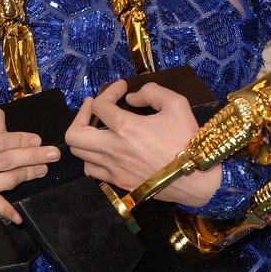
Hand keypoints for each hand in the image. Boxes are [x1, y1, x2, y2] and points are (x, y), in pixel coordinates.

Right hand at [0, 102, 59, 223]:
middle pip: (3, 162)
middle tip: (52, 154)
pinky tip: (18, 215)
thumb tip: (7, 130)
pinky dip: (5, 211)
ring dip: (27, 176)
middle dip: (32, 158)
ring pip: (2, 182)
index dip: (19, 140)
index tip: (37, 140)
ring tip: (43, 169)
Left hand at [65, 80, 220, 207]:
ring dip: (85, 137)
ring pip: (79, 154)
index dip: (108, 91)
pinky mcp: (118, 183)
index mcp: (126, 128)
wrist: (196, 179)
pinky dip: (92, 157)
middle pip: (73, 135)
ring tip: (98, 128)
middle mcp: (113, 150)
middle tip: (94, 108)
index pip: (100, 105)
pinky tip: (105, 149)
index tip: (122, 89)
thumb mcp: (177, 105)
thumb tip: (131, 98)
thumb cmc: (187, 140)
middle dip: (80, 115)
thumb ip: (152, 92)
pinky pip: (92, 171)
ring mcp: (113, 169)